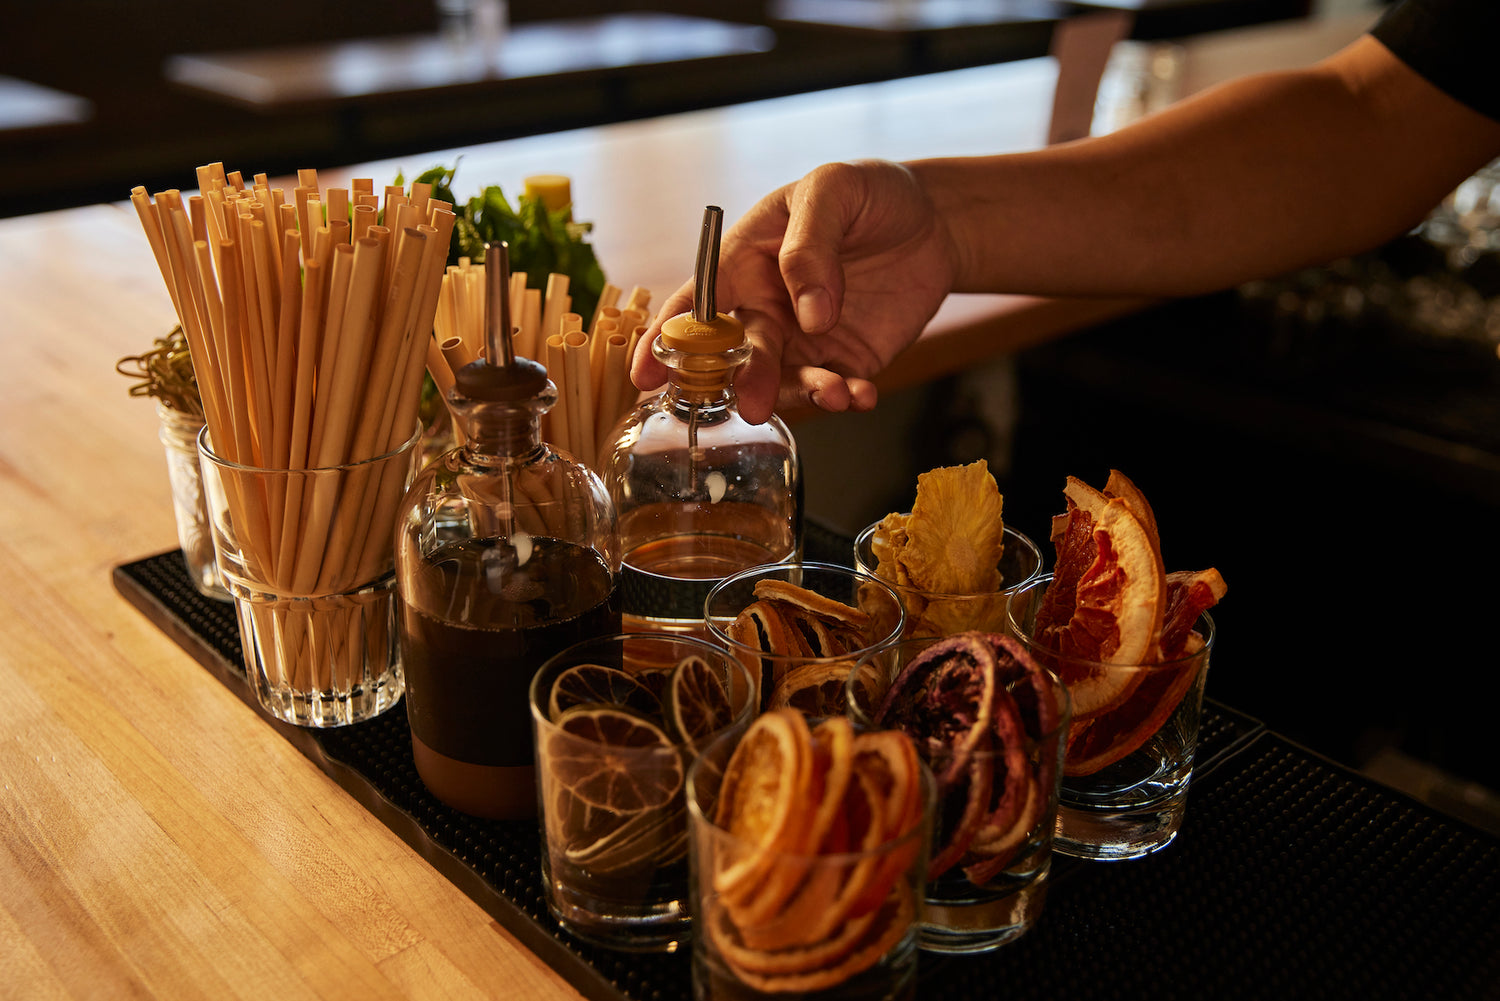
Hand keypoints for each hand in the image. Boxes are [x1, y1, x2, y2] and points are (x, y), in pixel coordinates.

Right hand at [631, 159, 957, 423]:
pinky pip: (834, 388)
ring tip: (836, 392)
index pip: (694, 304)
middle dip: (743, 379)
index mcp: (742, 262)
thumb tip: (809, 316)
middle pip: (738, 352)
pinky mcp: (843, 359)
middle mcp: (764, 307)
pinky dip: (846, 397)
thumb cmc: (866, 193)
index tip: (648, 375)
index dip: (666, 340)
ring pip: (783, 380)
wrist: (931, 220)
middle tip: (755, 402)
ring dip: (802, 395)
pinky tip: (862, 393)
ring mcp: (802, 339)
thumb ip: (810, 246)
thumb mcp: (832, 191)